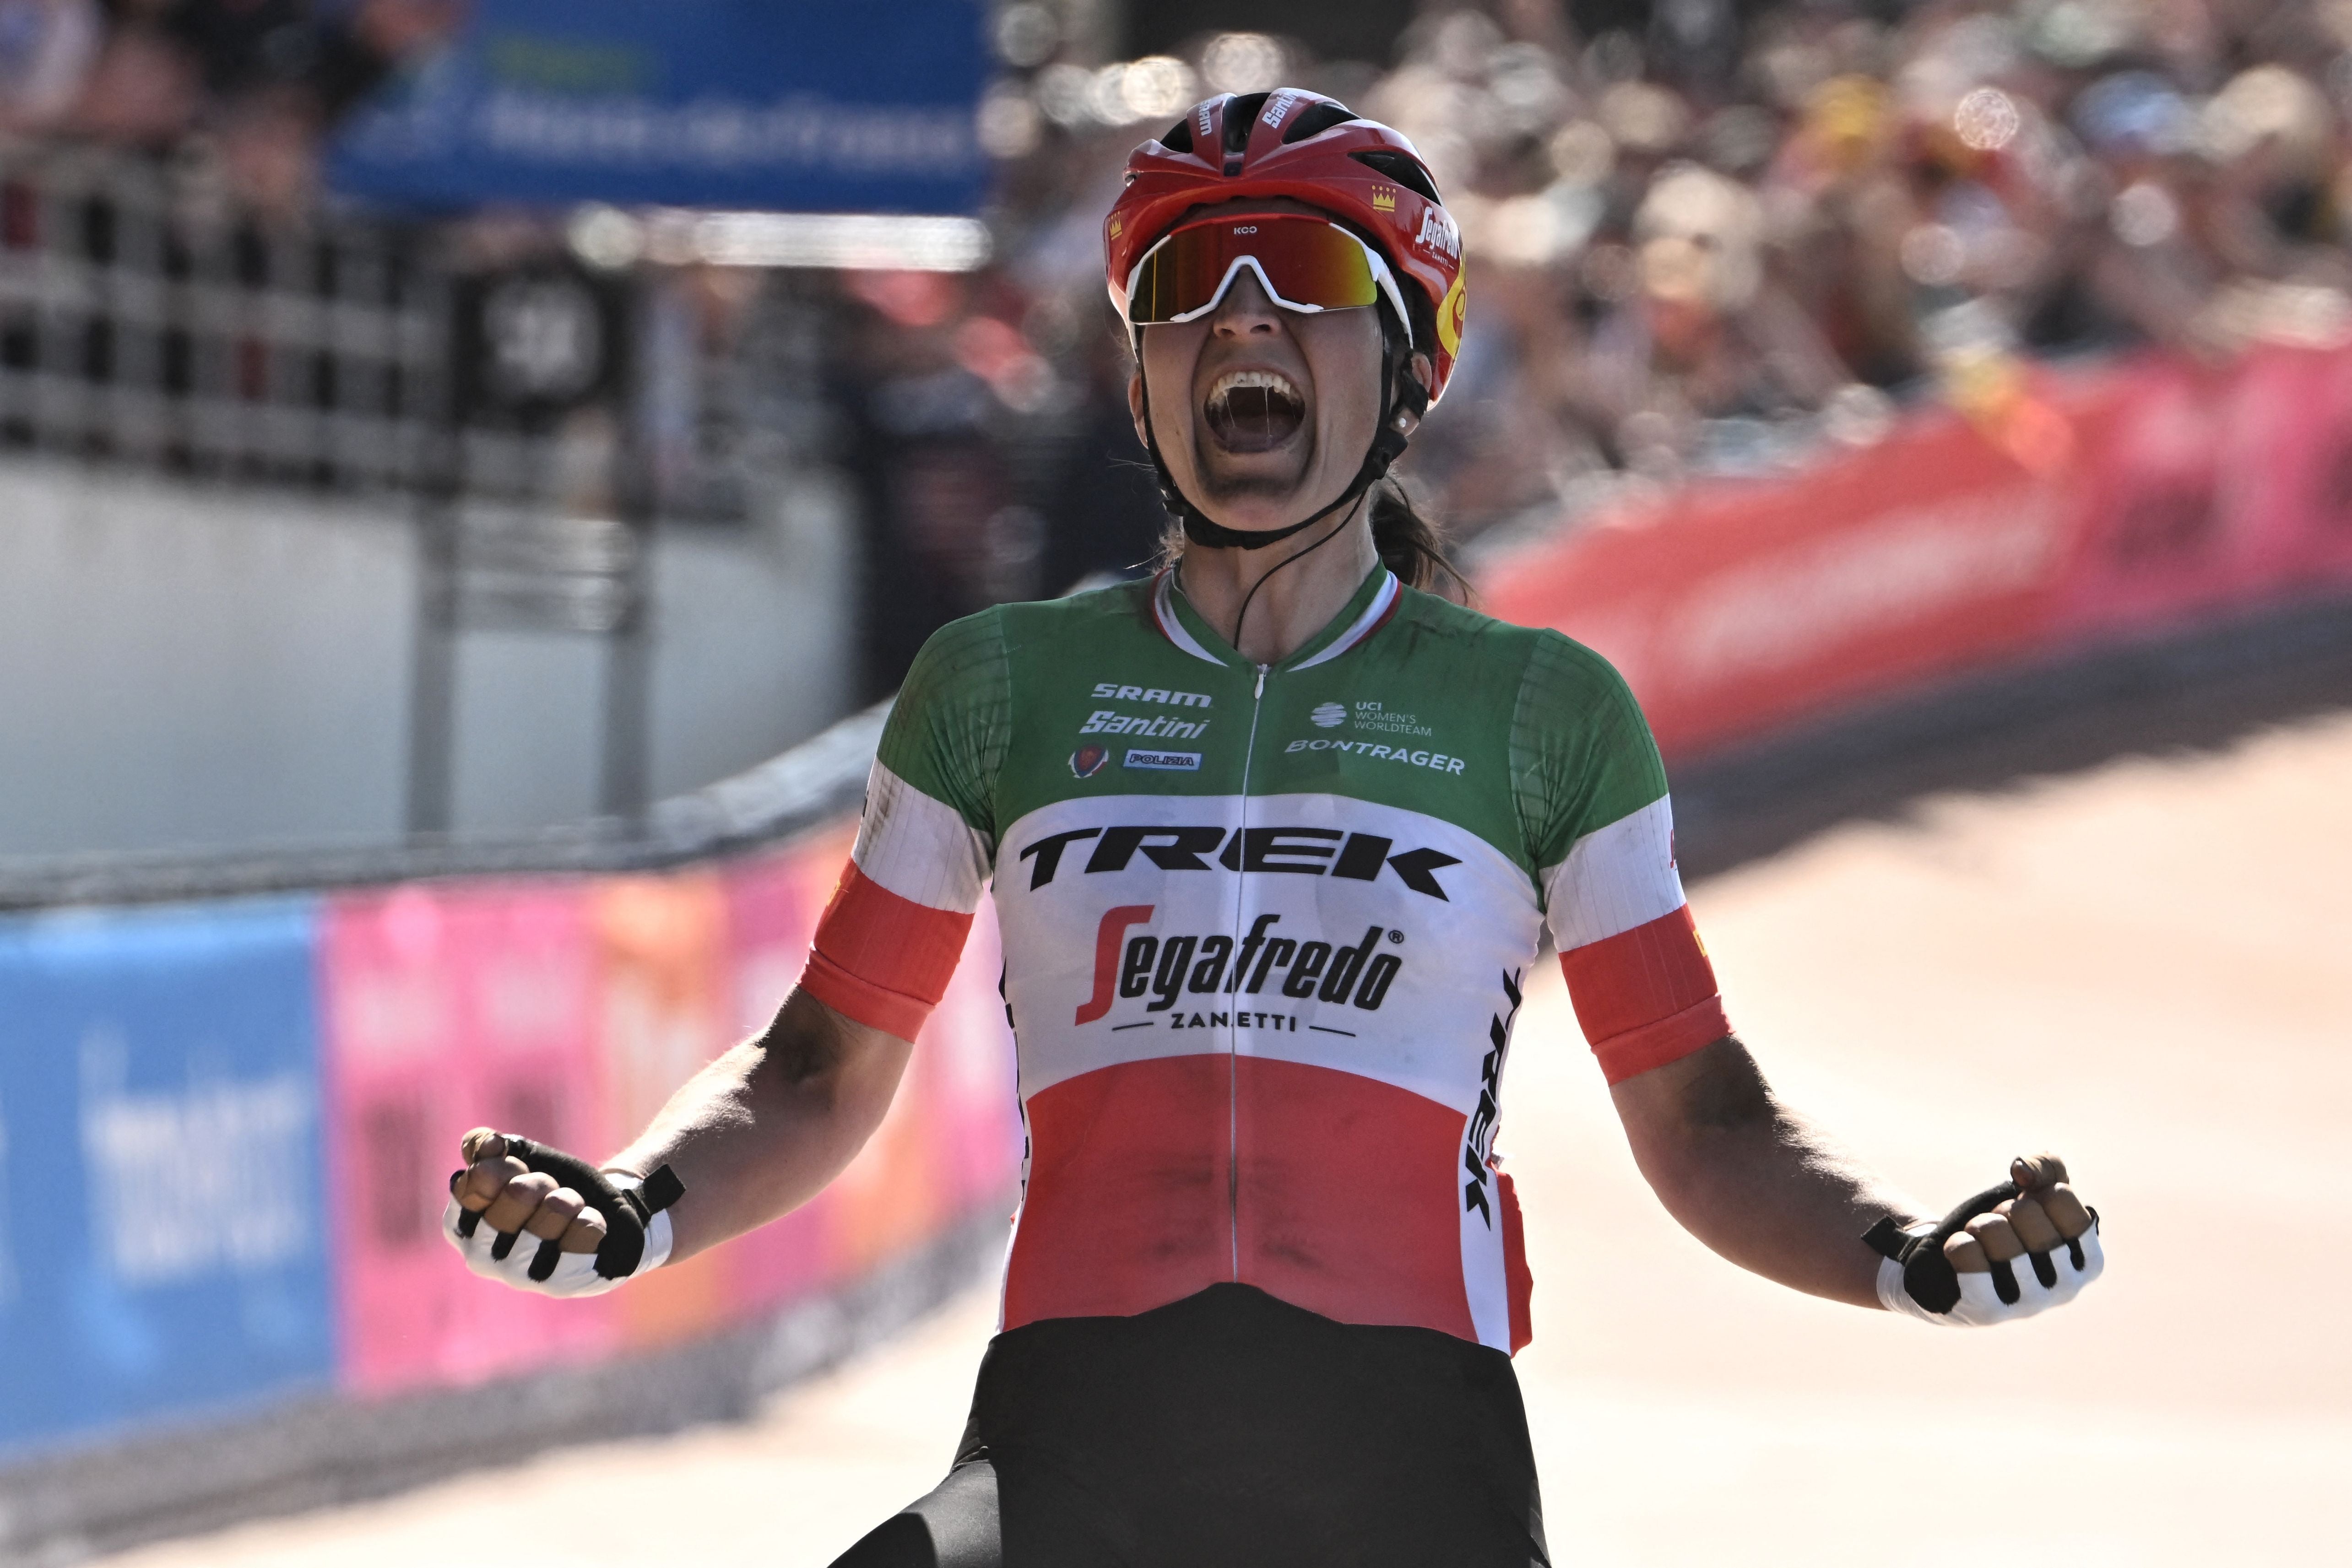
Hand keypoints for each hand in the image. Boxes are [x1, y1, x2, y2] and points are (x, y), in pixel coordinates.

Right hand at [442, 1129, 682, 1296]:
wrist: (605, 1211)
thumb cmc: (552, 1187)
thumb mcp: (521, 1157)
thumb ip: (487, 1145)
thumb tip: (487, 1145)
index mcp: (463, 1227)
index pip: (468, 1190)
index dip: (500, 1168)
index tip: (518, 1166)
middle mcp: (483, 1259)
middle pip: (509, 1203)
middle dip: (537, 1184)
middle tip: (550, 1185)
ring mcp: (521, 1276)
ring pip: (541, 1228)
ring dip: (566, 1202)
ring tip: (573, 1202)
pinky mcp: (560, 1285)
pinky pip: (573, 1248)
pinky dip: (587, 1223)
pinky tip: (590, 1221)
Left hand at [1865, 1152, 2102, 1325]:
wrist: (1949, 1265)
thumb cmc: (2000, 1228)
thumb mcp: (2032, 1191)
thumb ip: (2046, 1166)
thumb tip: (2023, 1172)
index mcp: (2089, 1259)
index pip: (2062, 1197)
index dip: (2034, 1192)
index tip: (2028, 1210)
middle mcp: (2067, 1287)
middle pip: (2028, 1213)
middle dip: (2003, 1209)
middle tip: (1998, 1228)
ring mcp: (2029, 1303)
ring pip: (1997, 1233)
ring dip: (1979, 1225)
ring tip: (1979, 1241)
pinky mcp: (1988, 1310)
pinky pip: (1969, 1258)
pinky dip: (1959, 1244)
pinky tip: (1961, 1253)